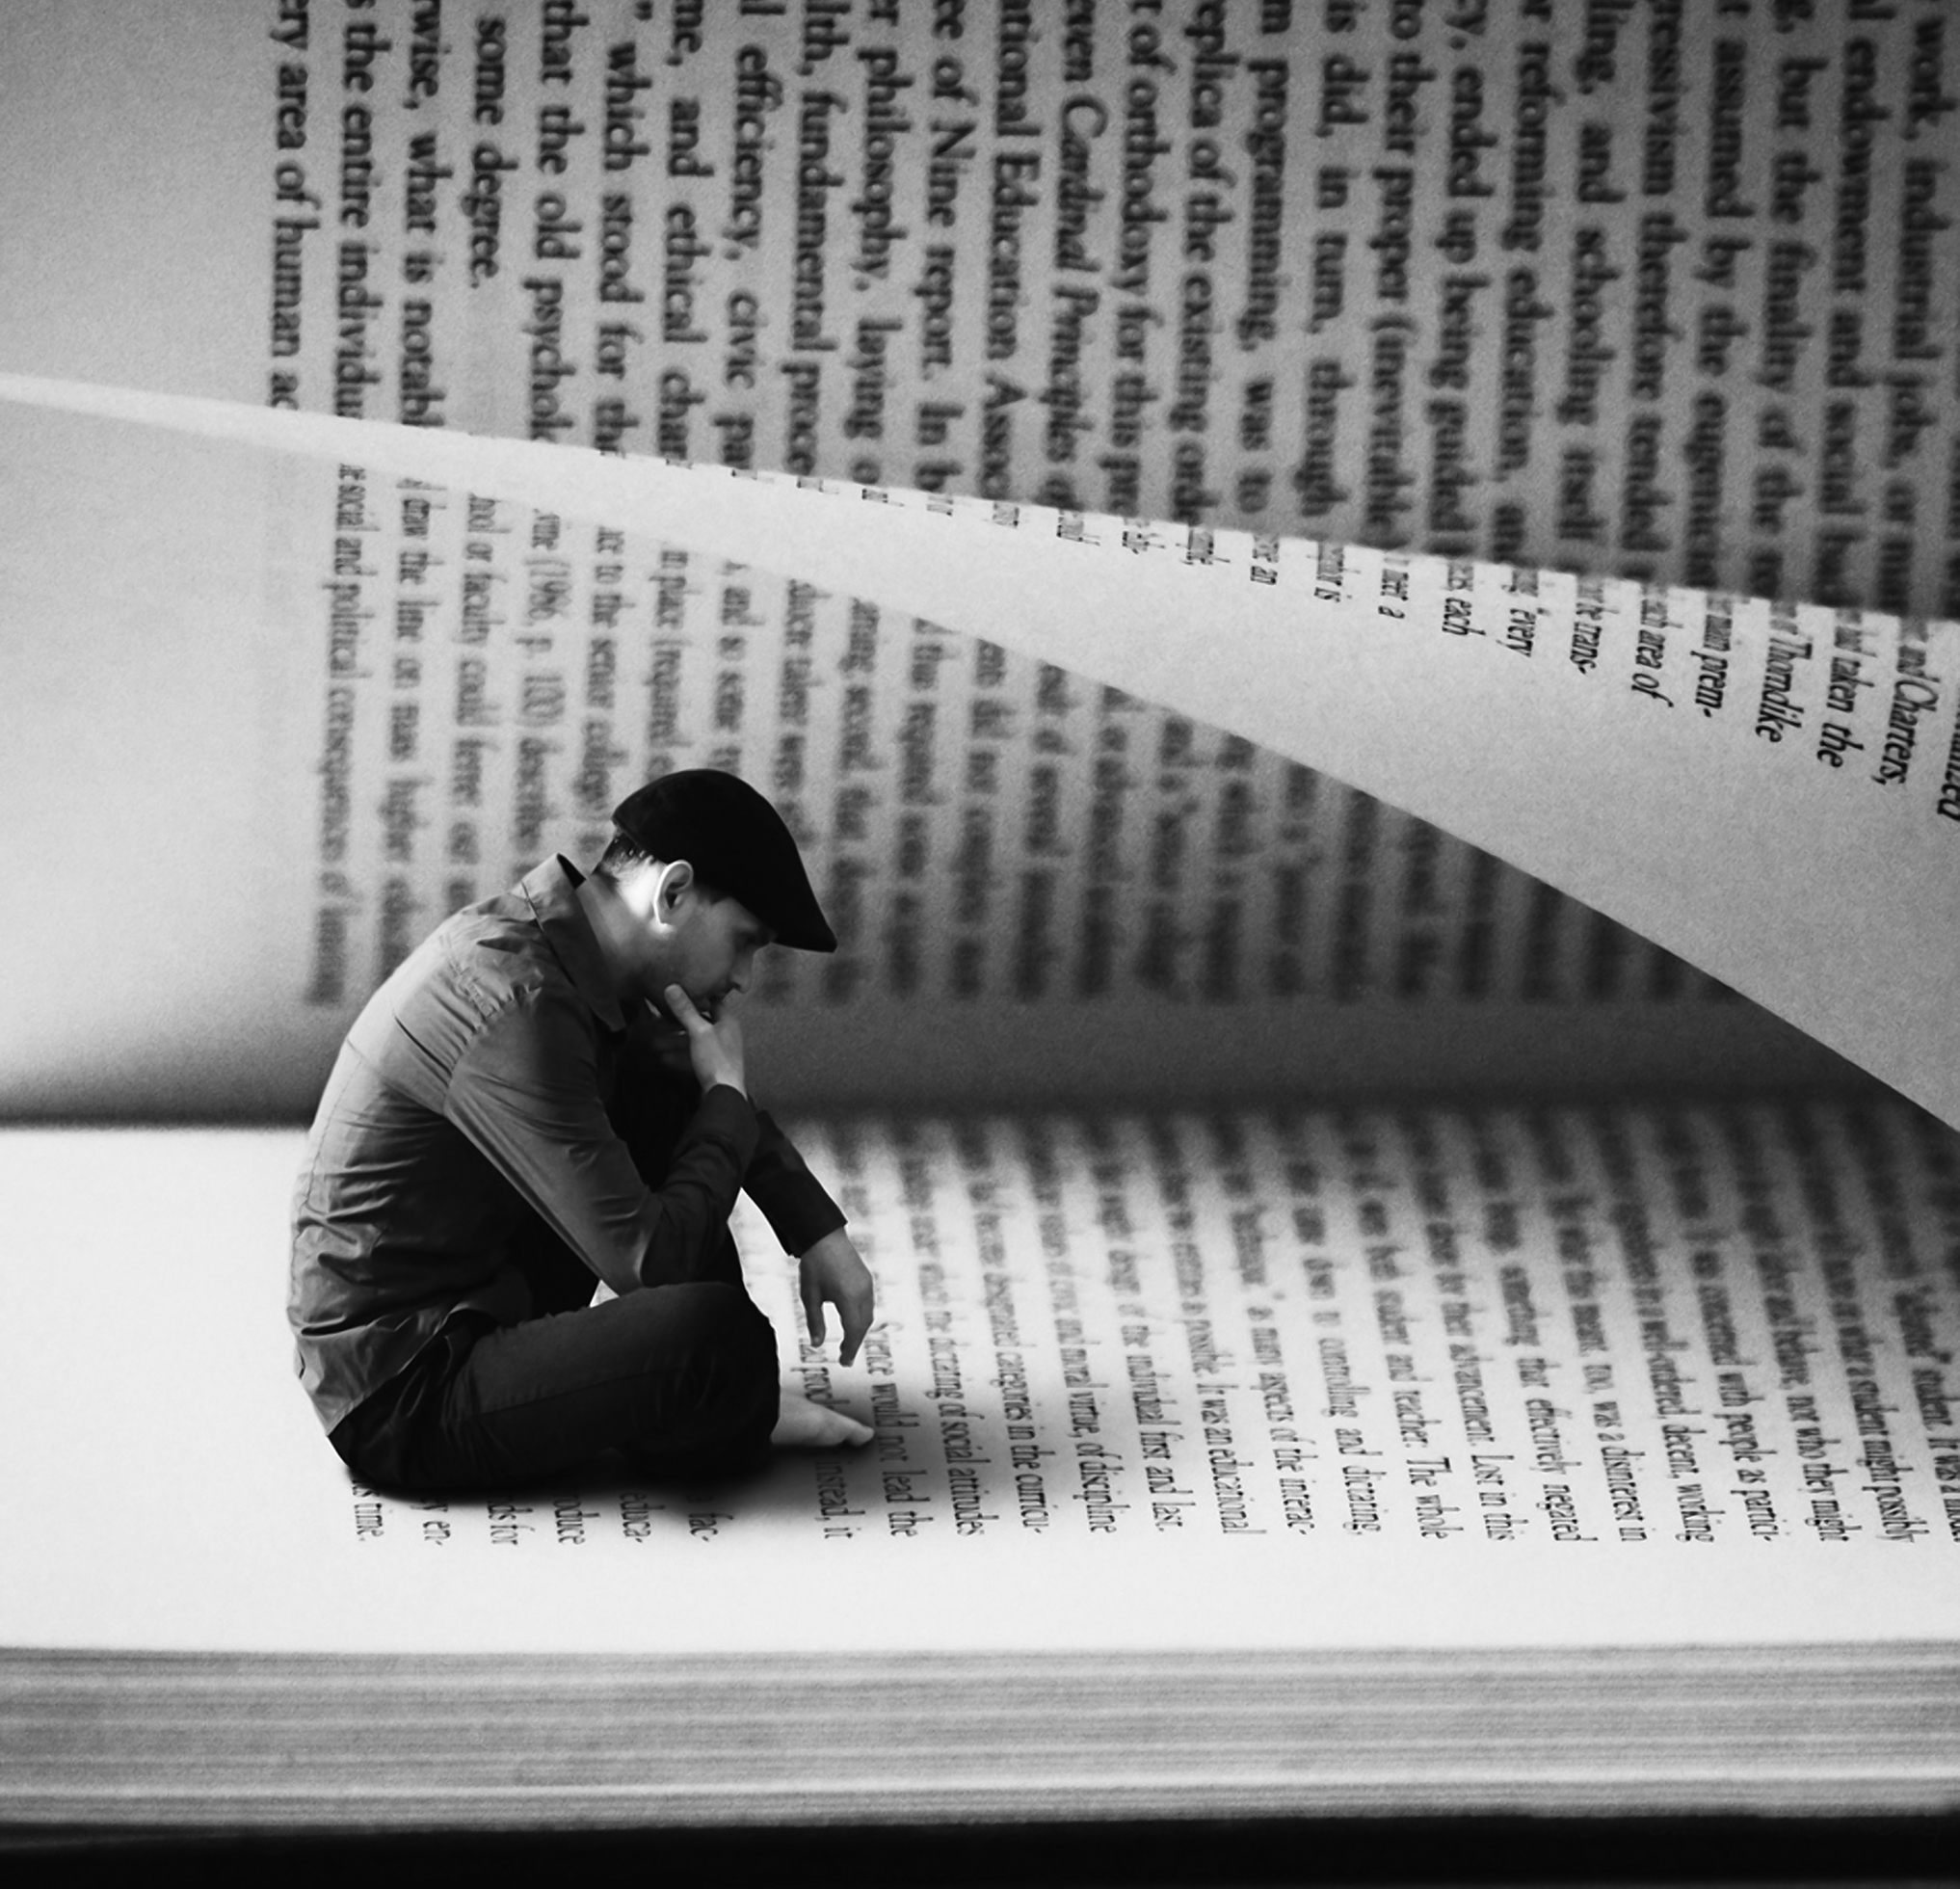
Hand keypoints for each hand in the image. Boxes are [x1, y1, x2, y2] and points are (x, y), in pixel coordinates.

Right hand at [663, 983, 745, 1096]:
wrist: (724, 1094)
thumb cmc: (716, 1059)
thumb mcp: (698, 1031)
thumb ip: (685, 1010)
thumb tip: (672, 987)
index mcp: (727, 1021)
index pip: (713, 1002)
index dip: (697, 997)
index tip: (679, 994)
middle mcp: (725, 1034)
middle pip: (698, 1024)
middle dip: (677, 1024)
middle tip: (658, 1023)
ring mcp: (719, 1052)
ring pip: (693, 1042)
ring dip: (675, 1042)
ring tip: (655, 1043)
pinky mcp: (712, 1067)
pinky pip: (694, 1057)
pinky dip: (680, 1057)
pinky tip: (664, 1059)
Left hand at [798, 1228, 874, 1366]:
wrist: (823, 1235)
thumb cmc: (814, 1265)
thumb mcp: (810, 1296)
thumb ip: (814, 1322)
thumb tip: (817, 1345)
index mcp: (848, 1298)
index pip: (853, 1331)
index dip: (850, 1349)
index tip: (844, 1363)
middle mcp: (862, 1292)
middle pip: (863, 1326)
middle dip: (855, 1342)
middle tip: (845, 1357)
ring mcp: (867, 1284)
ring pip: (868, 1315)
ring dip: (859, 1330)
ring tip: (848, 1342)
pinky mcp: (866, 1278)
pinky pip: (868, 1304)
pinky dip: (862, 1317)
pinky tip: (852, 1321)